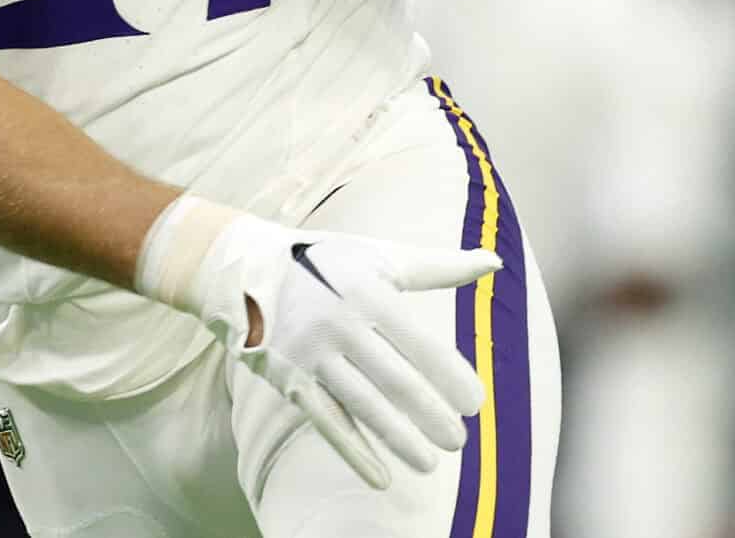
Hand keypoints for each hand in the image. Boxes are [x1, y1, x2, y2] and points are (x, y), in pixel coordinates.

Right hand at [144, 201, 495, 488]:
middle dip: (431, 414)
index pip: (418, 341)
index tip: (475, 402)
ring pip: (362, 405)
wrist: (240, 268)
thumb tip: (495, 261)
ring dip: (399, 439)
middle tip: (459, 440)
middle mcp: (338, 323)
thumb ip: (437, 266)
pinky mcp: (288, 378)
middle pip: (394, 379)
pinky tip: (381, 478)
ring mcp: (310, 353)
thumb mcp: (377, 256)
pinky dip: (354, 452)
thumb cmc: (322, 262)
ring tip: (431, 462)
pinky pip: (326, 421)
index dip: (449, 375)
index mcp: (367, 291)